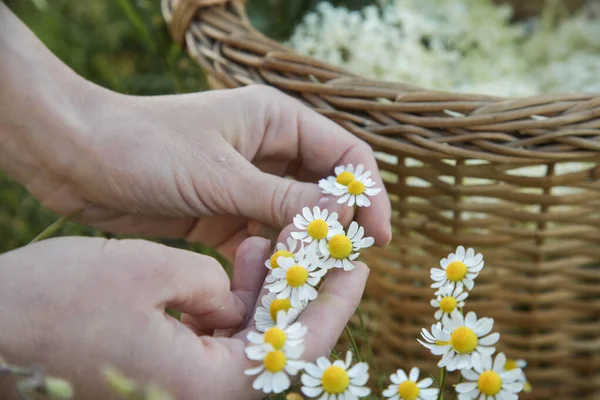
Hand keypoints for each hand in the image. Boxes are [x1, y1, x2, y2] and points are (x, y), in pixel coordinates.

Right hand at [0, 236, 368, 398]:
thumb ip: (213, 283)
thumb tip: (235, 293)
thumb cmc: (57, 303)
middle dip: (303, 292)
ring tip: (273, 239)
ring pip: (248, 336)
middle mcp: (198, 397)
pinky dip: (232, 297)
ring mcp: (178, 386)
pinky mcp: (162, 368)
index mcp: (206, 388)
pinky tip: (235, 255)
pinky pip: (217, 334)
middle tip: (326, 248)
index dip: (333, 301)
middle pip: (278, 344)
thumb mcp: (150, 272)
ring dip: (266, 289)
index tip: (357, 264)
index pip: (297, 347)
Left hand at [29, 83, 390, 258]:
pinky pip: (263, 236)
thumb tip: (341, 217)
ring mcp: (246, 182)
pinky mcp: (224, 211)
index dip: (368, 194)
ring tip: (307, 276)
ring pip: (294, 217)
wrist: (76, 160)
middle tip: (343, 264)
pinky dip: (271, 256)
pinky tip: (271, 277)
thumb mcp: (222, 175)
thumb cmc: (146, 148)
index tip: (378, 236)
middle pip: (323, 189)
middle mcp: (267, 149)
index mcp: (276, 120)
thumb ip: (283, 198)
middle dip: (336, 226)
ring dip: (303, 245)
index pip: (344, 155)